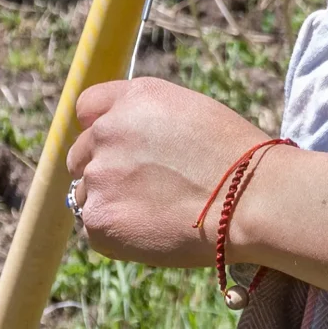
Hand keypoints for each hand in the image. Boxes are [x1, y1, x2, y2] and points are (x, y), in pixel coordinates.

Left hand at [65, 77, 281, 268]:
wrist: (246, 199)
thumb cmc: (231, 155)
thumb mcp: (188, 111)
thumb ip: (145, 118)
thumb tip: (122, 140)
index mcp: (134, 98)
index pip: (88, 107)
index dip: (100, 126)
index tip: (117, 145)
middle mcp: (107, 130)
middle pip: (81, 154)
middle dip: (105, 168)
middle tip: (143, 186)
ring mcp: (99, 176)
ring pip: (87, 192)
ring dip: (111, 200)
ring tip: (156, 208)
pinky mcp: (99, 220)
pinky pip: (96, 226)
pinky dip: (118, 230)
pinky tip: (154, 227)